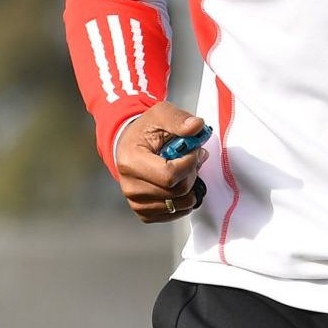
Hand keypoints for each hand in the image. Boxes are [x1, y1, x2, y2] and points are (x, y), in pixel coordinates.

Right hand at [113, 100, 209, 223]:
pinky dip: (184, 200)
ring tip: (185, 170)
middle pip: (177, 191)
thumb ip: (179, 119)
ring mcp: (136, 203)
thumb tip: (197, 126)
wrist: (130, 145)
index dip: (189, 163)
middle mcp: (130, 186)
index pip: (170, 175)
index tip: (193, 149)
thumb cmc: (146, 130)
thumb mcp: (161, 114)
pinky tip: (179, 183)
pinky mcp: (144, 213)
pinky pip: (175, 214)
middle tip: (192, 158)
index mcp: (131, 161)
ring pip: (179, 205)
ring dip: (191, 187)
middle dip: (192, 173)